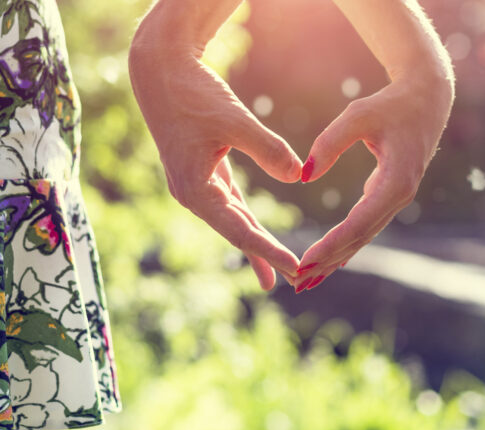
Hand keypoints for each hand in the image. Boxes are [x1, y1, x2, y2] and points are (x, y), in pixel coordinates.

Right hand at [129, 20, 301, 289]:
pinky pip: (231, 204)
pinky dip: (247, 220)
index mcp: (195, 190)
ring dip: (257, 245)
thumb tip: (299, 175)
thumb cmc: (193, 94)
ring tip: (277, 275)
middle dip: (267, 257)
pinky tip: (258, 235)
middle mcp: (194, 194)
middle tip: (298, 280)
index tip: (297, 268)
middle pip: (237, 233)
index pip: (240, 230)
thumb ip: (267, 149)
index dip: (269, 251)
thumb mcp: (234, 120)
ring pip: (234, 221)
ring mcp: (198, 185)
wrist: (161, 70)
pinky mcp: (205, 173)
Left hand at [294, 72, 452, 291]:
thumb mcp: (357, 116)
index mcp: (396, 183)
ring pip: (363, 235)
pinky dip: (346, 242)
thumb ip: (328, 144)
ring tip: (309, 279)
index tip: (304, 262)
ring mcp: (396, 197)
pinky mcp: (390, 193)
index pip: (358, 224)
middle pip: (360, 238)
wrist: (427, 99)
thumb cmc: (391, 104)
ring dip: (336, 257)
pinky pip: (365, 224)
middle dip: (329, 261)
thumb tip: (304, 177)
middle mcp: (399, 197)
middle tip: (299, 282)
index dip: (330, 245)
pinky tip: (331, 258)